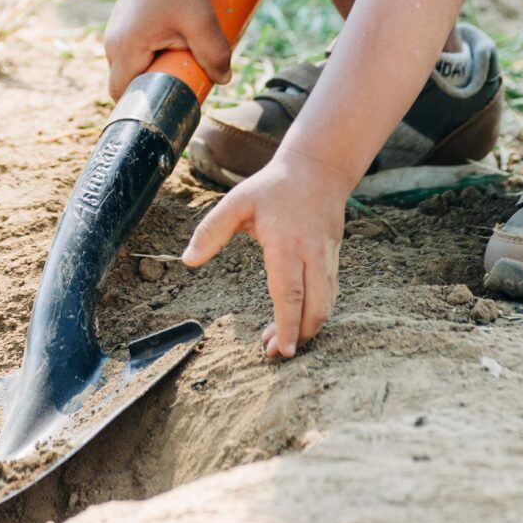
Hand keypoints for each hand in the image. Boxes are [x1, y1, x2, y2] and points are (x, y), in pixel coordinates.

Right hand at [102, 0, 231, 95]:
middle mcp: (113, 46)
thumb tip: (223, 79)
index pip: (121, 94)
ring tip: (176, 60)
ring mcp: (114, 39)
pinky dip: (147, 60)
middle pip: (125, 86)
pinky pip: (131, 57)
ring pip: (128, 71)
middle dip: (150, 89)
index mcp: (126, 49)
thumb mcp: (200, 20)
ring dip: (150, 73)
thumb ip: (214, 51)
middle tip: (178, 81)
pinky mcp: (122, 33)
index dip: (140, 105)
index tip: (165, 103)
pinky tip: (169, 48)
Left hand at [181, 155, 344, 357]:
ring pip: (325, 305)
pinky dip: (315, 314)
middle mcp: (312, 255)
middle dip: (297, 336)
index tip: (281, 350)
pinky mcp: (334, 260)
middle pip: (314, 307)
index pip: (289, 292)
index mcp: (287, 244)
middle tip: (273, 353)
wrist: (319, 169)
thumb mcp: (237, 201)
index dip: (286, 324)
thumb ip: (211, 230)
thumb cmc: (274, 186)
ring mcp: (327, 259)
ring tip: (280, 341)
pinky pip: (329, 295)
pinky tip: (296, 321)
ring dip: (306, 329)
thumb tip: (187, 260)